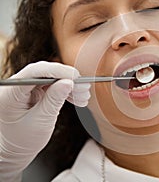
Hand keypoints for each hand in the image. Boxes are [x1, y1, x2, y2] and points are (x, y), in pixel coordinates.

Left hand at [0, 61, 90, 181]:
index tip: (76, 77)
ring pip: (51, 78)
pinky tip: (77, 98)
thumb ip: (54, 100)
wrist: (15, 151)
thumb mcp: (41, 121)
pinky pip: (52, 85)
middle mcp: (15, 87)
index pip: (35, 72)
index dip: (58, 71)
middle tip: (84, 88)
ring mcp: (24, 89)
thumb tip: (69, 82)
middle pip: (45, 73)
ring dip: (69, 86)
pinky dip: (65, 91)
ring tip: (83, 97)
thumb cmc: (23, 141)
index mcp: (10, 93)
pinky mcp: (33, 92)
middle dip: (67, 79)